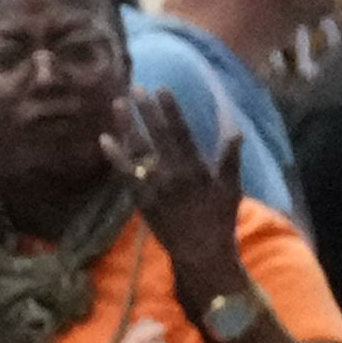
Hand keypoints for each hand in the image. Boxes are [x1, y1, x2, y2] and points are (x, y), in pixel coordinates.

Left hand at [114, 90, 241, 250]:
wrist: (200, 254)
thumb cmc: (219, 221)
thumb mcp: (231, 190)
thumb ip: (230, 160)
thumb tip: (236, 131)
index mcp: (196, 169)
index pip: (181, 132)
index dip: (170, 110)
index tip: (161, 89)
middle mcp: (173, 175)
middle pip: (156, 136)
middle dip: (146, 111)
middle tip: (135, 88)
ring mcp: (155, 187)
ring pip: (138, 150)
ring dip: (127, 126)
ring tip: (118, 104)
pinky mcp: (142, 199)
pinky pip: (125, 174)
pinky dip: (114, 156)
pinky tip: (105, 139)